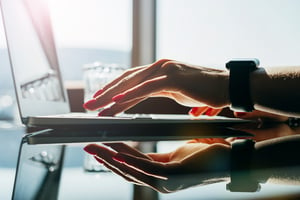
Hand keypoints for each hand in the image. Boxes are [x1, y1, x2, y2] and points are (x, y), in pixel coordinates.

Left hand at [83, 59, 228, 115]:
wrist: (227, 87)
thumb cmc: (204, 91)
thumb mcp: (178, 90)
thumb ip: (163, 90)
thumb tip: (154, 95)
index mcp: (159, 71)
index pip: (130, 79)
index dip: (113, 89)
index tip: (99, 100)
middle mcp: (159, 67)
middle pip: (126, 80)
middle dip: (105, 93)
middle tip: (89, 105)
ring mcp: (166, 70)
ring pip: (133, 84)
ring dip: (113, 97)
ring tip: (98, 108)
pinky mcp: (173, 78)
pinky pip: (147, 88)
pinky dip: (131, 95)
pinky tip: (118, 102)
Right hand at [84, 142, 230, 192]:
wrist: (232, 157)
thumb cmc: (207, 154)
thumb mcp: (177, 153)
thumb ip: (158, 155)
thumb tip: (141, 148)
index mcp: (161, 175)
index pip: (132, 167)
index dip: (115, 158)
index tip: (101, 146)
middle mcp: (161, 182)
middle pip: (127, 171)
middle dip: (106, 160)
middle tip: (89, 147)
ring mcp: (166, 182)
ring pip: (133, 170)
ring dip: (112, 160)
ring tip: (96, 148)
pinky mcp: (173, 175)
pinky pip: (147, 168)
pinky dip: (131, 160)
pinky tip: (117, 153)